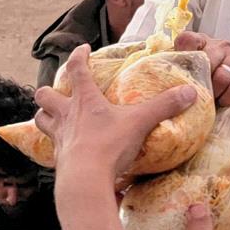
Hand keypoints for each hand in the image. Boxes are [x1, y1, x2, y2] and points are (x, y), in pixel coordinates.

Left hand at [34, 44, 196, 185]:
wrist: (85, 180)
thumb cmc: (109, 145)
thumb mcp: (140, 123)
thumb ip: (164, 106)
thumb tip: (189, 92)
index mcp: (85, 100)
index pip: (77, 69)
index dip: (79, 56)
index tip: (83, 49)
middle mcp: (67, 114)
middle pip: (45, 94)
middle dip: (50, 90)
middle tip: (60, 91)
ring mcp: (60, 137)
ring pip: (41, 118)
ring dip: (46, 115)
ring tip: (55, 116)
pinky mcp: (58, 158)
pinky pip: (50, 147)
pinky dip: (56, 144)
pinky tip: (66, 148)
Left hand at [175, 31, 229, 106]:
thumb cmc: (207, 89)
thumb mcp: (188, 80)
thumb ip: (175, 77)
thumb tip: (158, 86)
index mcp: (200, 44)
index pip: (188, 39)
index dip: (183, 53)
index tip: (181, 72)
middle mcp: (219, 47)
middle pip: (208, 57)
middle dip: (202, 81)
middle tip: (197, 95)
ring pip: (223, 75)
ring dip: (216, 93)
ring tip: (212, 101)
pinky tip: (225, 103)